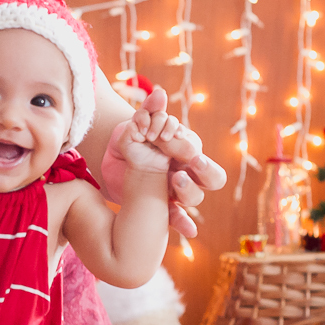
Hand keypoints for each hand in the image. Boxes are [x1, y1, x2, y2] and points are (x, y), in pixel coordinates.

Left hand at [102, 87, 226, 237]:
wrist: (113, 157)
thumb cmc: (133, 136)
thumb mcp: (138, 123)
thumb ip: (150, 110)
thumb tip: (159, 92)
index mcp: (187, 148)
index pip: (195, 147)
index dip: (182, 143)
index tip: (162, 136)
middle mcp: (188, 170)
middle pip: (211, 177)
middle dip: (205, 170)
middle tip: (193, 162)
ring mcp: (177, 190)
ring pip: (195, 197)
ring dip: (190, 191)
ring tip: (176, 181)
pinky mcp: (163, 206)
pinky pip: (177, 218)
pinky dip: (185, 225)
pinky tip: (189, 231)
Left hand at [119, 102, 183, 173]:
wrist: (146, 167)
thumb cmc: (134, 154)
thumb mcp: (124, 143)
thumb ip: (128, 131)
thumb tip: (142, 128)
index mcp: (140, 121)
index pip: (143, 113)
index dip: (143, 120)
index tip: (143, 133)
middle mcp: (153, 122)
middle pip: (159, 115)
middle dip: (156, 126)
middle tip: (150, 138)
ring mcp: (165, 128)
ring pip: (171, 120)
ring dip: (168, 128)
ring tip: (164, 139)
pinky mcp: (174, 135)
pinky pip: (180, 129)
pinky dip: (179, 131)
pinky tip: (177, 136)